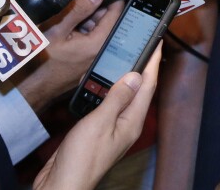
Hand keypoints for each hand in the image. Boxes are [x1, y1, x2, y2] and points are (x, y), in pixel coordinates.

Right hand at [13, 0, 124, 111]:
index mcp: (99, 44)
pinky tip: (64, 27)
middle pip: (105, 21)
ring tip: (65, 12)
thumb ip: (79, 8)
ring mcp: (93, 59)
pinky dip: (79, 31)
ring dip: (84, 19)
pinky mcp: (84, 63)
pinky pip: (88, 40)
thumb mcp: (57, 28)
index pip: (116, 13)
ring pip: (95, 30)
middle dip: (93, 8)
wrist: (27, 89)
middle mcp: (101, 52)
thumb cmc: (38, 60)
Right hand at [33, 44, 161, 189]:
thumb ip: (117, 98)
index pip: (148, 85)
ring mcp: (113, 128)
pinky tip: (102, 83)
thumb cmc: (82, 159)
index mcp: (132, 122)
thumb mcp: (100, 122)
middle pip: (139, 89)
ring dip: (125, 76)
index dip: (153, 62)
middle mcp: (126, 124)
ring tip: (128, 57)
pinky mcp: (99, 131)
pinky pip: (109, 104)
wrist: (63, 184)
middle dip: (143, 67)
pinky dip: (108, 89)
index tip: (156, 43)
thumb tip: (135, 76)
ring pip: (124, 96)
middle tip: (144, 46)